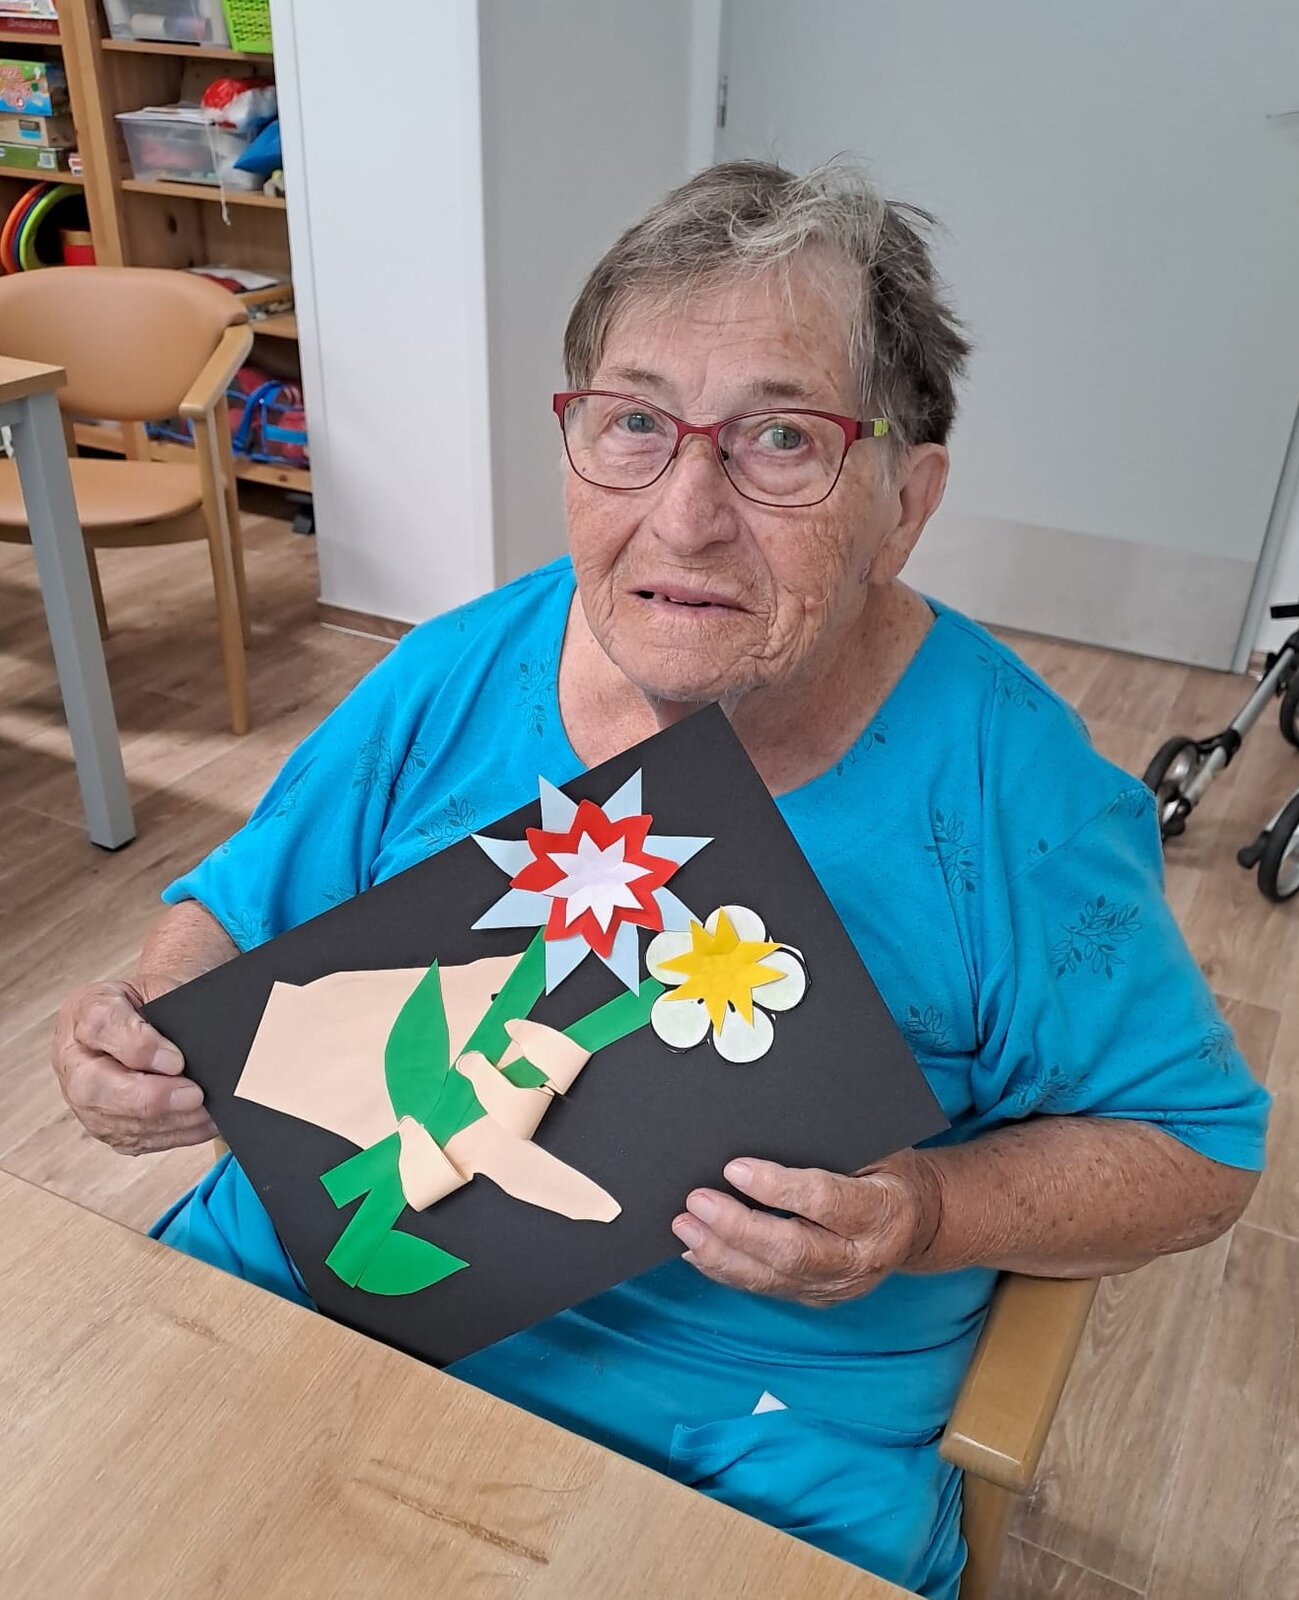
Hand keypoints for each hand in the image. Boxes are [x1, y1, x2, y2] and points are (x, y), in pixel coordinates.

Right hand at [52, 975, 216, 1156]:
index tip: (178, 1060)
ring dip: (165, 1122)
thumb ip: (174, 1006)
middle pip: (93, 1086)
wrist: (150, 1016)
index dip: (139, 1047)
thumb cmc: (157, 1001)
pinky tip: (199, 1126)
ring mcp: (82, 1096)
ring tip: (205, 1113)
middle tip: (193, 1095)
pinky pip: (130, 1140)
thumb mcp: (164, 986)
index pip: (100, 1026)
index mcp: (86, 1009)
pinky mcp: (102, 1123)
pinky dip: (169, 1136)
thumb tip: (196, 1047)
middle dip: (149, 1097)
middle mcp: (74, 1056)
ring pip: (112, 1122)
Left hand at [671, 1149, 943, 1306]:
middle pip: (793, 1250)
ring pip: (773, 1277)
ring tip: (684, 1227)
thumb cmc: (889, 1172)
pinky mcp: (817, 1298)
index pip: (824, 1201)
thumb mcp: (877, 1148)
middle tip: (696, 1201)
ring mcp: (838, 1286)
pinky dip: (728, 1269)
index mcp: (883, 1212)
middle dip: (738, 1227)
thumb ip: (832, 1145)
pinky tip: (697, 1251)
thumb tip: (766, 1127)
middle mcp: (861, 1258)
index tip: (734, 1168)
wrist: (919, 1223)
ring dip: (722, 1254)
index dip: (777, 1187)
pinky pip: (766, 1287)